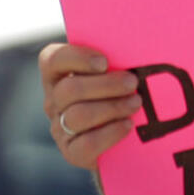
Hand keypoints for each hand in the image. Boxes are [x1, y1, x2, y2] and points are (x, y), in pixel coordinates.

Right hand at [40, 42, 140, 171]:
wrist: (128, 138)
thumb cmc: (124, 91)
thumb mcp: (118, 70)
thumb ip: (119, 56)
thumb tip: (142, 41)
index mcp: (59, 75)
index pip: (52, 60)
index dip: (76, 58)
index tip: (105, 61)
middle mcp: (54, 101)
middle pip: (69, 89)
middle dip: (105, 85)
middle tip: (132, 82)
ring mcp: (61, 128)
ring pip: (78, 116)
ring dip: (112, 107)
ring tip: (135, 103)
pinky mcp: (72, 152)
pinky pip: (86, 144)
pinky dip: (110, 133)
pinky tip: (127, 125)